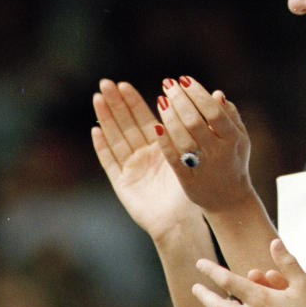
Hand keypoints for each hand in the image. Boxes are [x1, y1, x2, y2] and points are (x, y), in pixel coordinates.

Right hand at [92, 79, 199, 240]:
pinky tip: (95, 130)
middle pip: (126, 125)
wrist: (181, 223)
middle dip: (115, 104)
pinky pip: (110, 162)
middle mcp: (143, 155)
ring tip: (97, 98)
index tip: (124, 84)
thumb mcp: (190, 157)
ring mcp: (131, 168)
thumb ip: (190, 132)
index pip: (144, 119)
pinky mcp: (122, 183)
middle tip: (105, 83)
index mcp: (161, 147)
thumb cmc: (190, 192)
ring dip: (106, 119)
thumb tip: (210, 100)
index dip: (133, 102)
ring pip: (116, 138)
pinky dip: (102, 147)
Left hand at [155, 77, 256, 214]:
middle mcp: (218, 152)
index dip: (198, 94)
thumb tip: (216, 94)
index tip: (184, 80)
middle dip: (179, 100)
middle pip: (195, 122)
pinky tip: (156, 126)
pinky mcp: (188, 179)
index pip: (214, 111)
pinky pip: (173, 158)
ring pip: (182, 138)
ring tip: (161, 100)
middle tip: (168, 84)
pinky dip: (165, 142)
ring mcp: (203, 166)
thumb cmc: (233, 161)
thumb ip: (230, 116)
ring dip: (169, 117)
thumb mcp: (239, 138)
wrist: (229, 199)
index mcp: (232, 139)